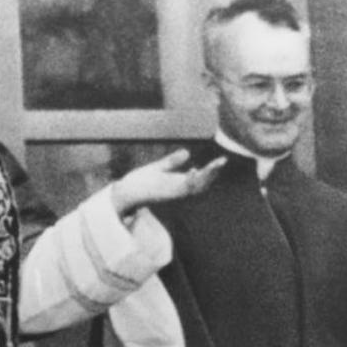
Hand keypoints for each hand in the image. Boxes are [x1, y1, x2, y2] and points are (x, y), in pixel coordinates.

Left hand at [110, 150, 224, 215]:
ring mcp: (172, 193)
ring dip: (205, 177)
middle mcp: (178, 189)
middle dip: (213, 173)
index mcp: (178, 183)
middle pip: (201, 184)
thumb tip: (187, 153)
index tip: (221, 161)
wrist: (124, 192)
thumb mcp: (158, 168)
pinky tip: (194, 170)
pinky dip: (189, 181)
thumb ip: (172, 162)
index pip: (200, 178)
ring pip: (194, 187)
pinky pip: (180, 189)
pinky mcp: (164, 194)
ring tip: (215, 165)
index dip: (211, 171)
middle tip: (222, 161)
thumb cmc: (139, 183)